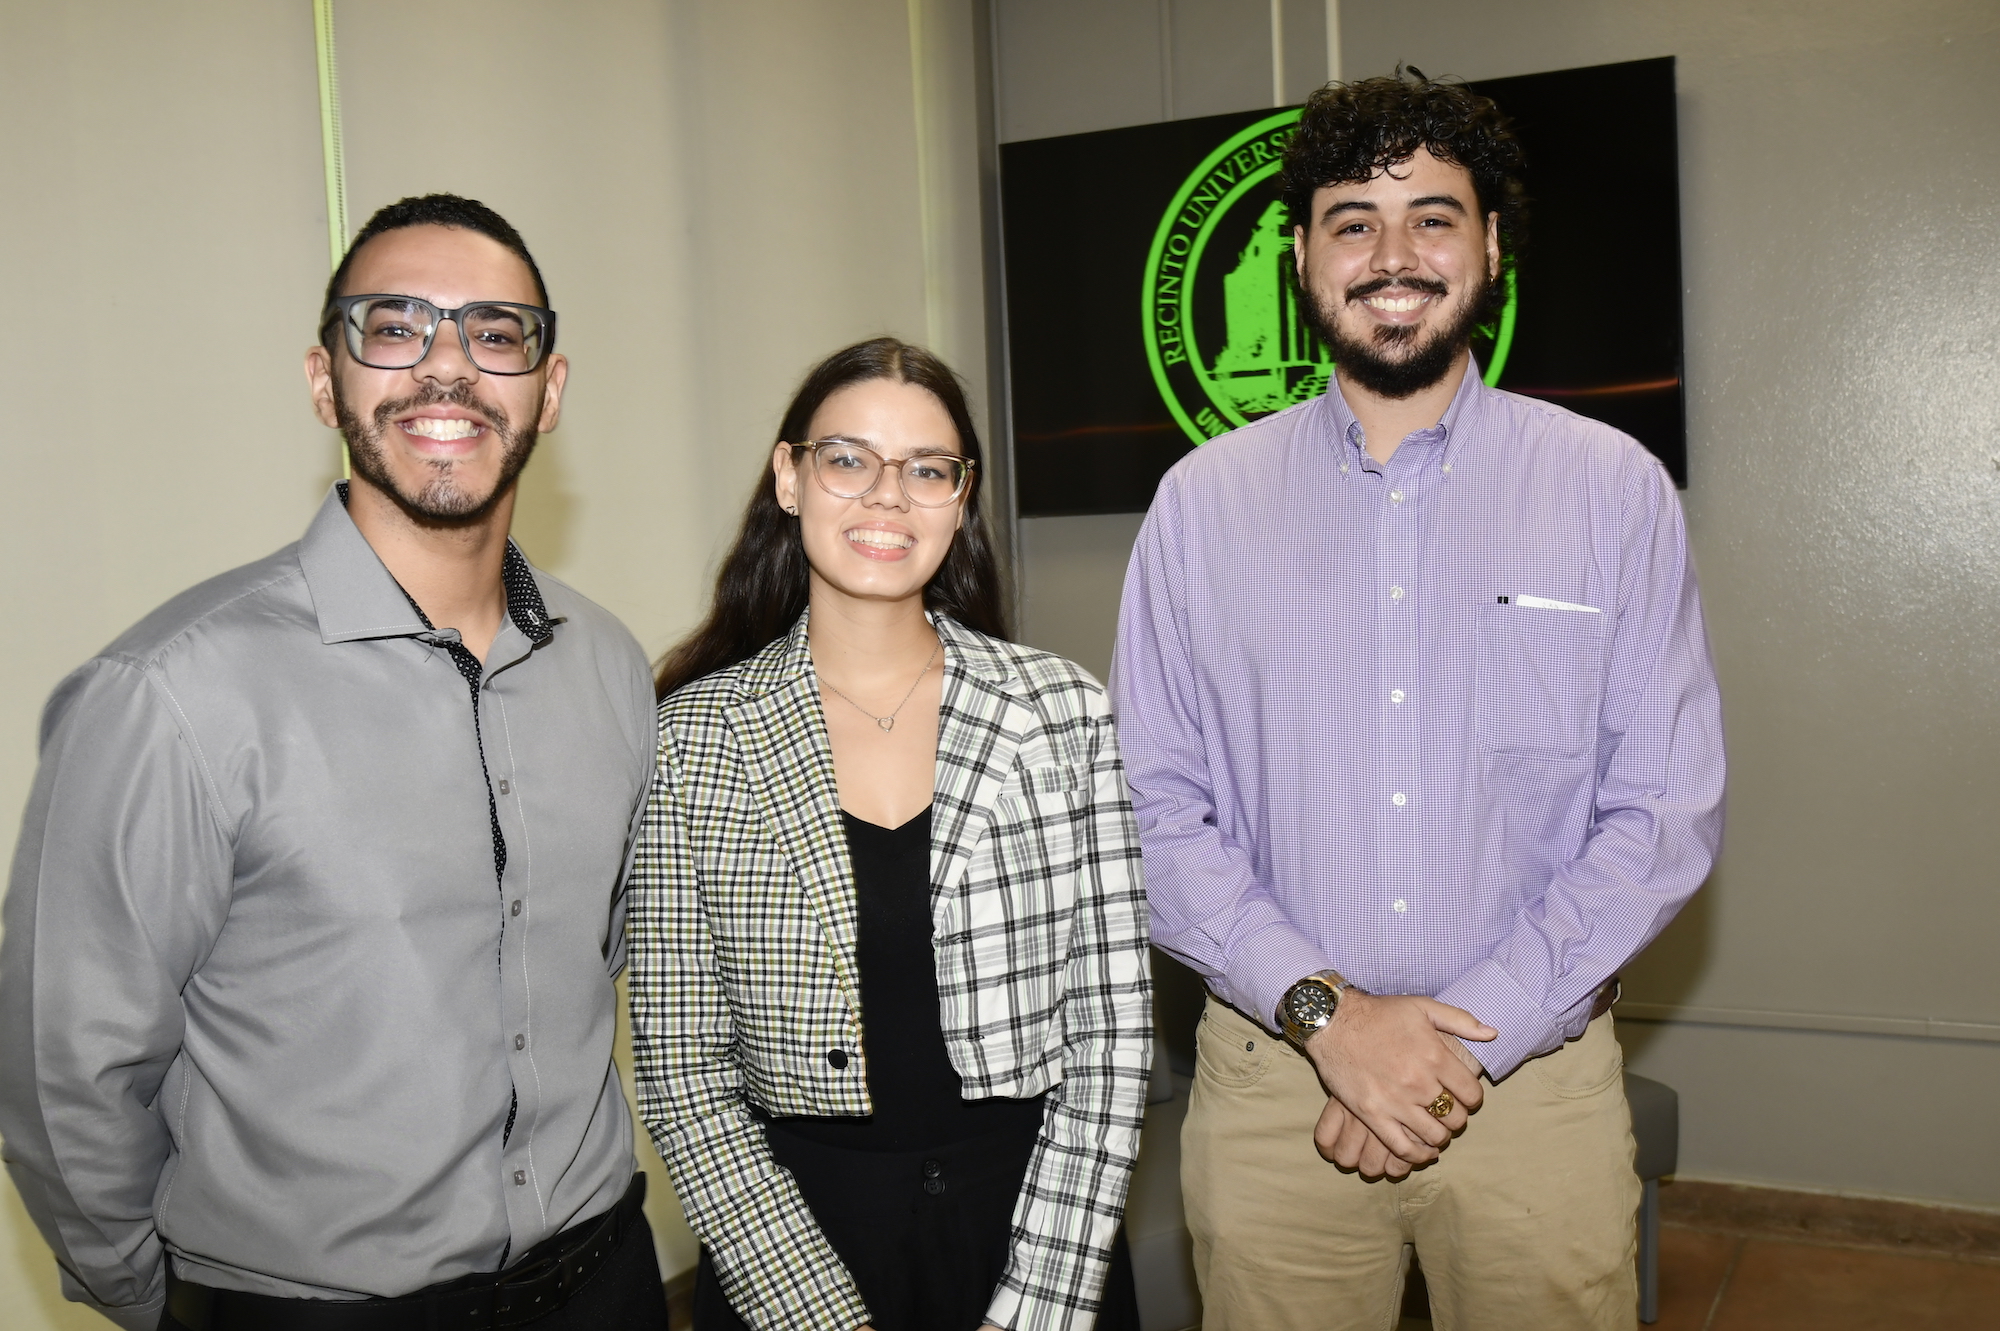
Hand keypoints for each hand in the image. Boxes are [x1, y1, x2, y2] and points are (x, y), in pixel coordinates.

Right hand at [1301, 992, 1494, 1166]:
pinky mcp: (1372, 1115)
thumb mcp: (1422, 1006)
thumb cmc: (1380, 1013)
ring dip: (1439, 1135)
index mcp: (1435, 1056)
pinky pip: (1403, 1147)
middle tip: (1447, 1111)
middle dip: (1456, 1116)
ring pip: (1434, 1135)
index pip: (1471, 1094)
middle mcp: (1419, 1082)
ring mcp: (1395, 1101)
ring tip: (1434, 1126)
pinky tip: (1421, 1150)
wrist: (1334, 1022)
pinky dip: (1417, 1154)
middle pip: (1455, 1117)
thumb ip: (1460, 1020)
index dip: (1472, 1098)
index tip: (1463, 1096)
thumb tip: (1492, 1034)